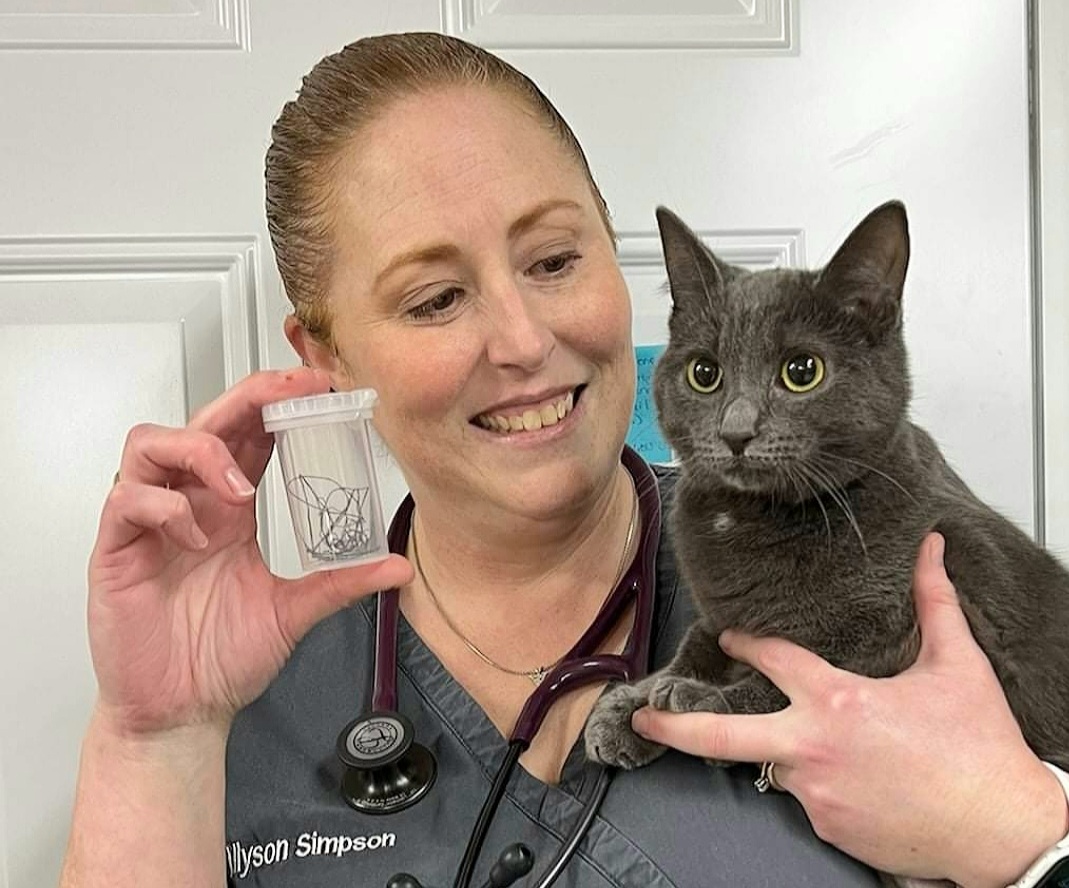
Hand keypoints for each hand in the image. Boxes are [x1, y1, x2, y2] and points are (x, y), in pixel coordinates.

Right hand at [88, 368, 412, 737]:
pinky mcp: (116, 551)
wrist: (182, 713)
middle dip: (245, 398)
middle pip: (204, 422)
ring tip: (239, 490)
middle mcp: (189, 505)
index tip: (319, 386)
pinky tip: (194, 534)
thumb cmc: (221, 658)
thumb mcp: (293, 611)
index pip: (248, 435)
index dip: (276, 402)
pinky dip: (163, 506)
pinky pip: (126, 500)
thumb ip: (341, 583)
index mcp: (229, 509)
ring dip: (200, 451)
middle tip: (289, 391)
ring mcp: (149, 524)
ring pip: (150, 444)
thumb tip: (398, 567)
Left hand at [632, 534, 1068, 886]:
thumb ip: (934, 602)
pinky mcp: (827, 829)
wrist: (1002, 832)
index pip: (772, 659)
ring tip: (845, 749)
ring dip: (793, 751)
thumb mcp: (956, 666)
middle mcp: (811, 748)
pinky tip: (863, 779)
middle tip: (644, 717)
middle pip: (722, 736)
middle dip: (675, 725)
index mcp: (836, 700)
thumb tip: (931, 548)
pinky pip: (809, 799)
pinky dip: (823, 784)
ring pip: (779, 765)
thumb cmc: (979, 749)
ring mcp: (814, 794)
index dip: (747, 642)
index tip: (730, 636)